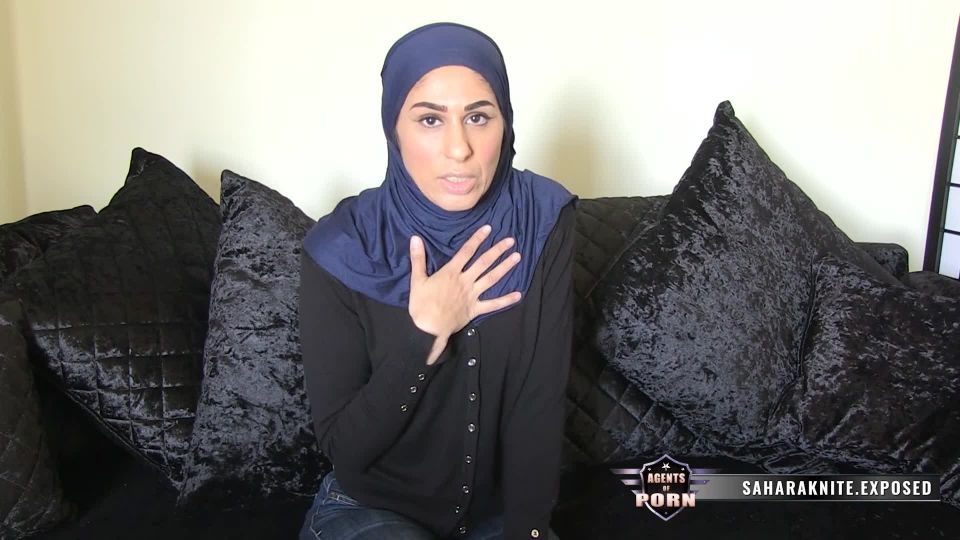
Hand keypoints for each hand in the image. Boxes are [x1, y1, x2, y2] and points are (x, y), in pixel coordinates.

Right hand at [408, 225, 522, 364]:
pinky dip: (506, 300)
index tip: (488, 229)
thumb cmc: (421, 304)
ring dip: (505, 267)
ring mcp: (472, 295)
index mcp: (451, 272)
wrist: (428, 328)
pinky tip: (518, 295)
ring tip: (517, 257)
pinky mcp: (475, 309)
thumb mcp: (416, 280)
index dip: (477, 239)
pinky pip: (493, 304)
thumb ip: (418, 258)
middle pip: (484, 262)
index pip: (466, 251)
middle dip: (497, 250)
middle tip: (511, 241)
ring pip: (491, 278)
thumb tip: (415, 238)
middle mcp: (465, 281)